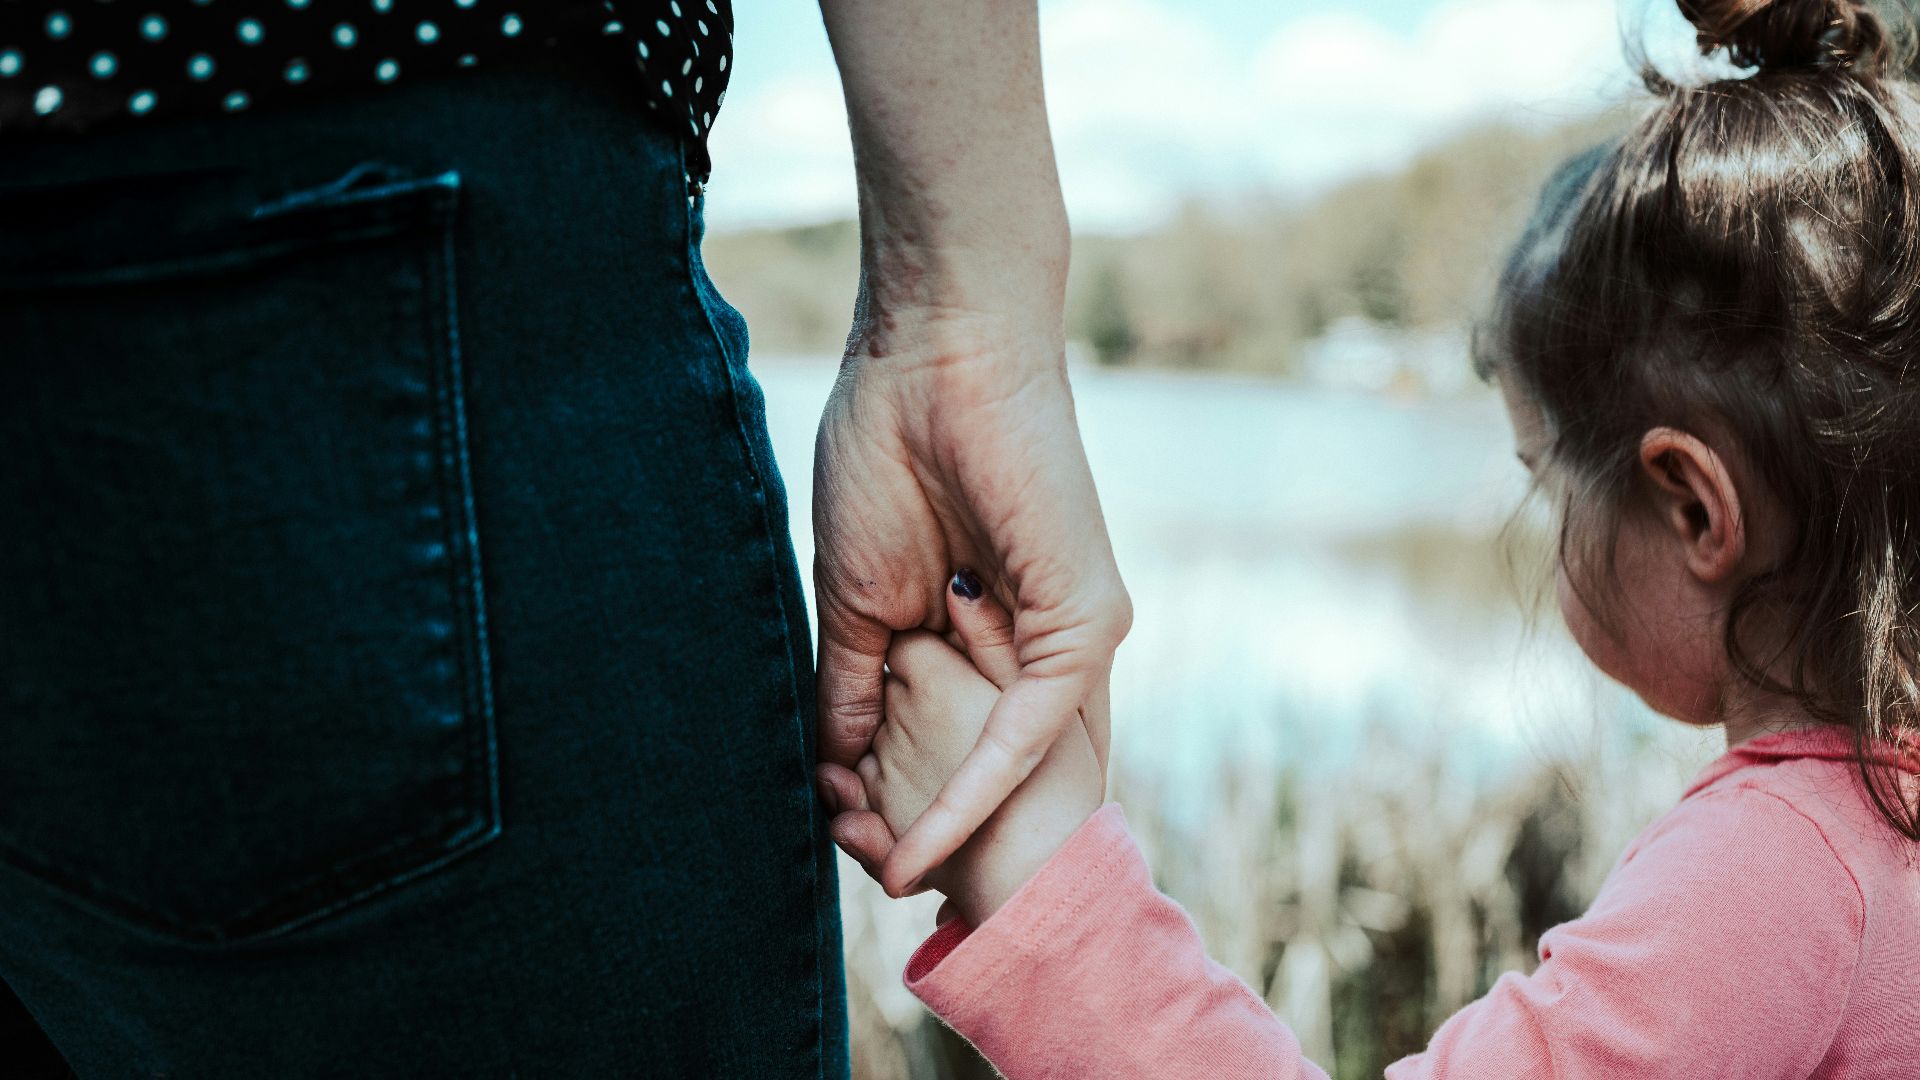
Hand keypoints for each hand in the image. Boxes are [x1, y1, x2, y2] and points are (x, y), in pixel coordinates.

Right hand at [814, 308, 1129, 896]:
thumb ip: (854, 688)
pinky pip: (1030, 729)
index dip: (908, 804)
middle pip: (995, 771)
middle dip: (928, 832)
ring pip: (1016, 766)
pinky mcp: (1089, 621)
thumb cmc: (885, 452)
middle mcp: (1042, 644)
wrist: (927, 353)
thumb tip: (831, 772)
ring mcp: (1075, 636)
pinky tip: (919, 840)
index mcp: (991, 634)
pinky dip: (973, 790)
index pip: (961, 745)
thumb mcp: (857, 599)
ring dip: (945, 827)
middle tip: (865, 881)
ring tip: (881, 879)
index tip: (848, 850)